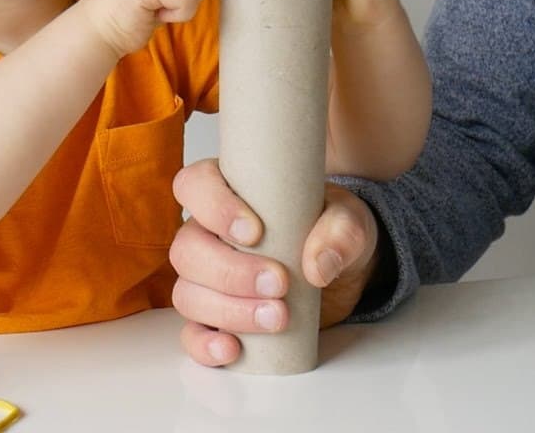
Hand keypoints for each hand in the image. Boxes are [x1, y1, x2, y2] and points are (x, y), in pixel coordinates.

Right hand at [169, 159, 379, 366]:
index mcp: (229, 194)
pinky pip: (193, 333)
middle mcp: (208, 235)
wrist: (340, 273)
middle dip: (230, 272)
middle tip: (278, 283)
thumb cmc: (329, 231)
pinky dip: (205, 344)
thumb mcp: (347, 220)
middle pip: (187, 250)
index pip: (195, 186)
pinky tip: (231, 349)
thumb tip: (317, 265)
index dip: (213, 207)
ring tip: (277, 318)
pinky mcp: (216, 318)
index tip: (254, 231)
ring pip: (188, 294)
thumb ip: (341, 231)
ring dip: (227, 310)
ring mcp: (207, 280)